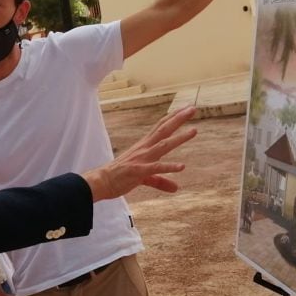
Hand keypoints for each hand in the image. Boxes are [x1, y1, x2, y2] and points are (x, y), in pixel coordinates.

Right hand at [82, 106, 196, 201]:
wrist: (101, 182)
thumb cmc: (119, 177)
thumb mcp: (144, 178)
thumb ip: (161, 181)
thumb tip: (176, 187)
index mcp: (144, 146)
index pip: (160, 127)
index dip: (173, 117)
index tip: (185, 109)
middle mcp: (144, 149)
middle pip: (163, 130)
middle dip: (178, 119)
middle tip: (193, 108)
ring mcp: (141, 159)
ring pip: (163, 145)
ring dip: (179, 138)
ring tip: (194, 130)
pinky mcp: (139, 171)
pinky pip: (156, 168)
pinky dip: (168, 166)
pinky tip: (181, 166)